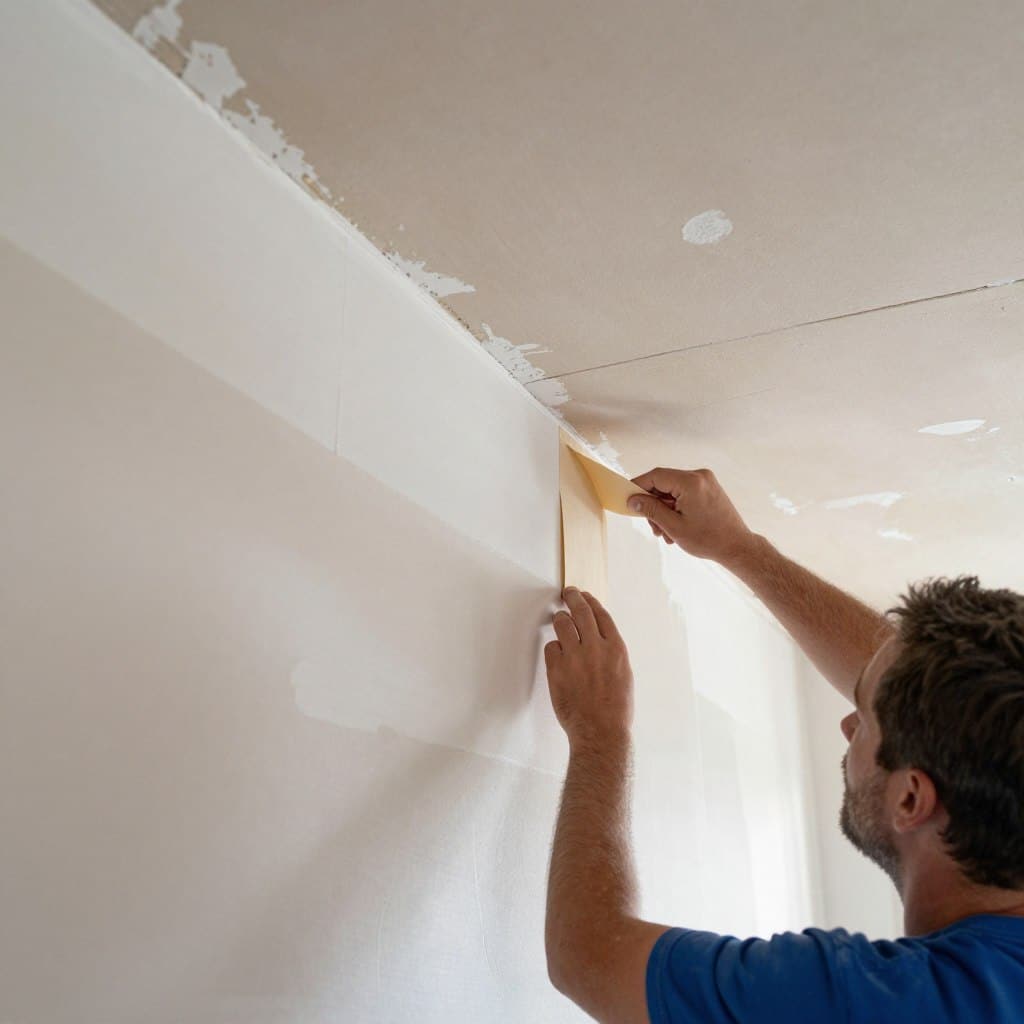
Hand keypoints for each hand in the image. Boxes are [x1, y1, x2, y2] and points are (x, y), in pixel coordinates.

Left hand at [544, 588, 633, 747]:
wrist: (601, 731)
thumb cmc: (615, 709)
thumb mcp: (623, 675)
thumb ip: (611, 654)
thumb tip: (600, 639)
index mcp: (616, 648)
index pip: (601, 615)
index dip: (591, 602)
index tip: (585, 595)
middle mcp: (595, 647)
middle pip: (581, 611)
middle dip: (573, 597)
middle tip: (567, 593)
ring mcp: (575, 657)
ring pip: (562, 624)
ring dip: (560, 619)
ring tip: (559, 620)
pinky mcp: (557, 668)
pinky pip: (551, 647)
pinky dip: (554, 649)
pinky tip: (557, 655)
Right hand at [627, 466, 755, 566]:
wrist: (737, 547)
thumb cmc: (709, 539)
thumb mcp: (673, 526)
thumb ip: (651, 509)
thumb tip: (633, 499)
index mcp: (691, 482)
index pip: (656, 476)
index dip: (638, 486)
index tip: (628, 498)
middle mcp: (699, 476)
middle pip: (664, 483)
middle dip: (654, 504)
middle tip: (652, 526)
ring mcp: (706, 481)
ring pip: (673, 490)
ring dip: (664, 509)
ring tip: (666, 532)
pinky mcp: (709, 488)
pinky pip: (684, 493)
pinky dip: (676, 507)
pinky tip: (676, 526)